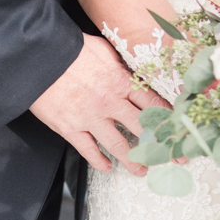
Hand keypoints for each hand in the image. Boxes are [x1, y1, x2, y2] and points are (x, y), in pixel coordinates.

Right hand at [29, 34, 168, 175]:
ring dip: (132, 160)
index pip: (152, 103)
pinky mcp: (70, 128)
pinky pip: (88, 150)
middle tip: (171, 156)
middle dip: (159, 144)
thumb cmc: (70, 49)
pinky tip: (106, 167)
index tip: (179, 130)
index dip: (168, 118)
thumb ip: (120, 65)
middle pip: (141, 128)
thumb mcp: (104, 50)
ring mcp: (90, 118)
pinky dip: (98, 161)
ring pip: (118, 145)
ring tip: (142, 170)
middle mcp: (109, 102)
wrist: (40, 58)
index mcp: (120, 81)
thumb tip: (132, 71)